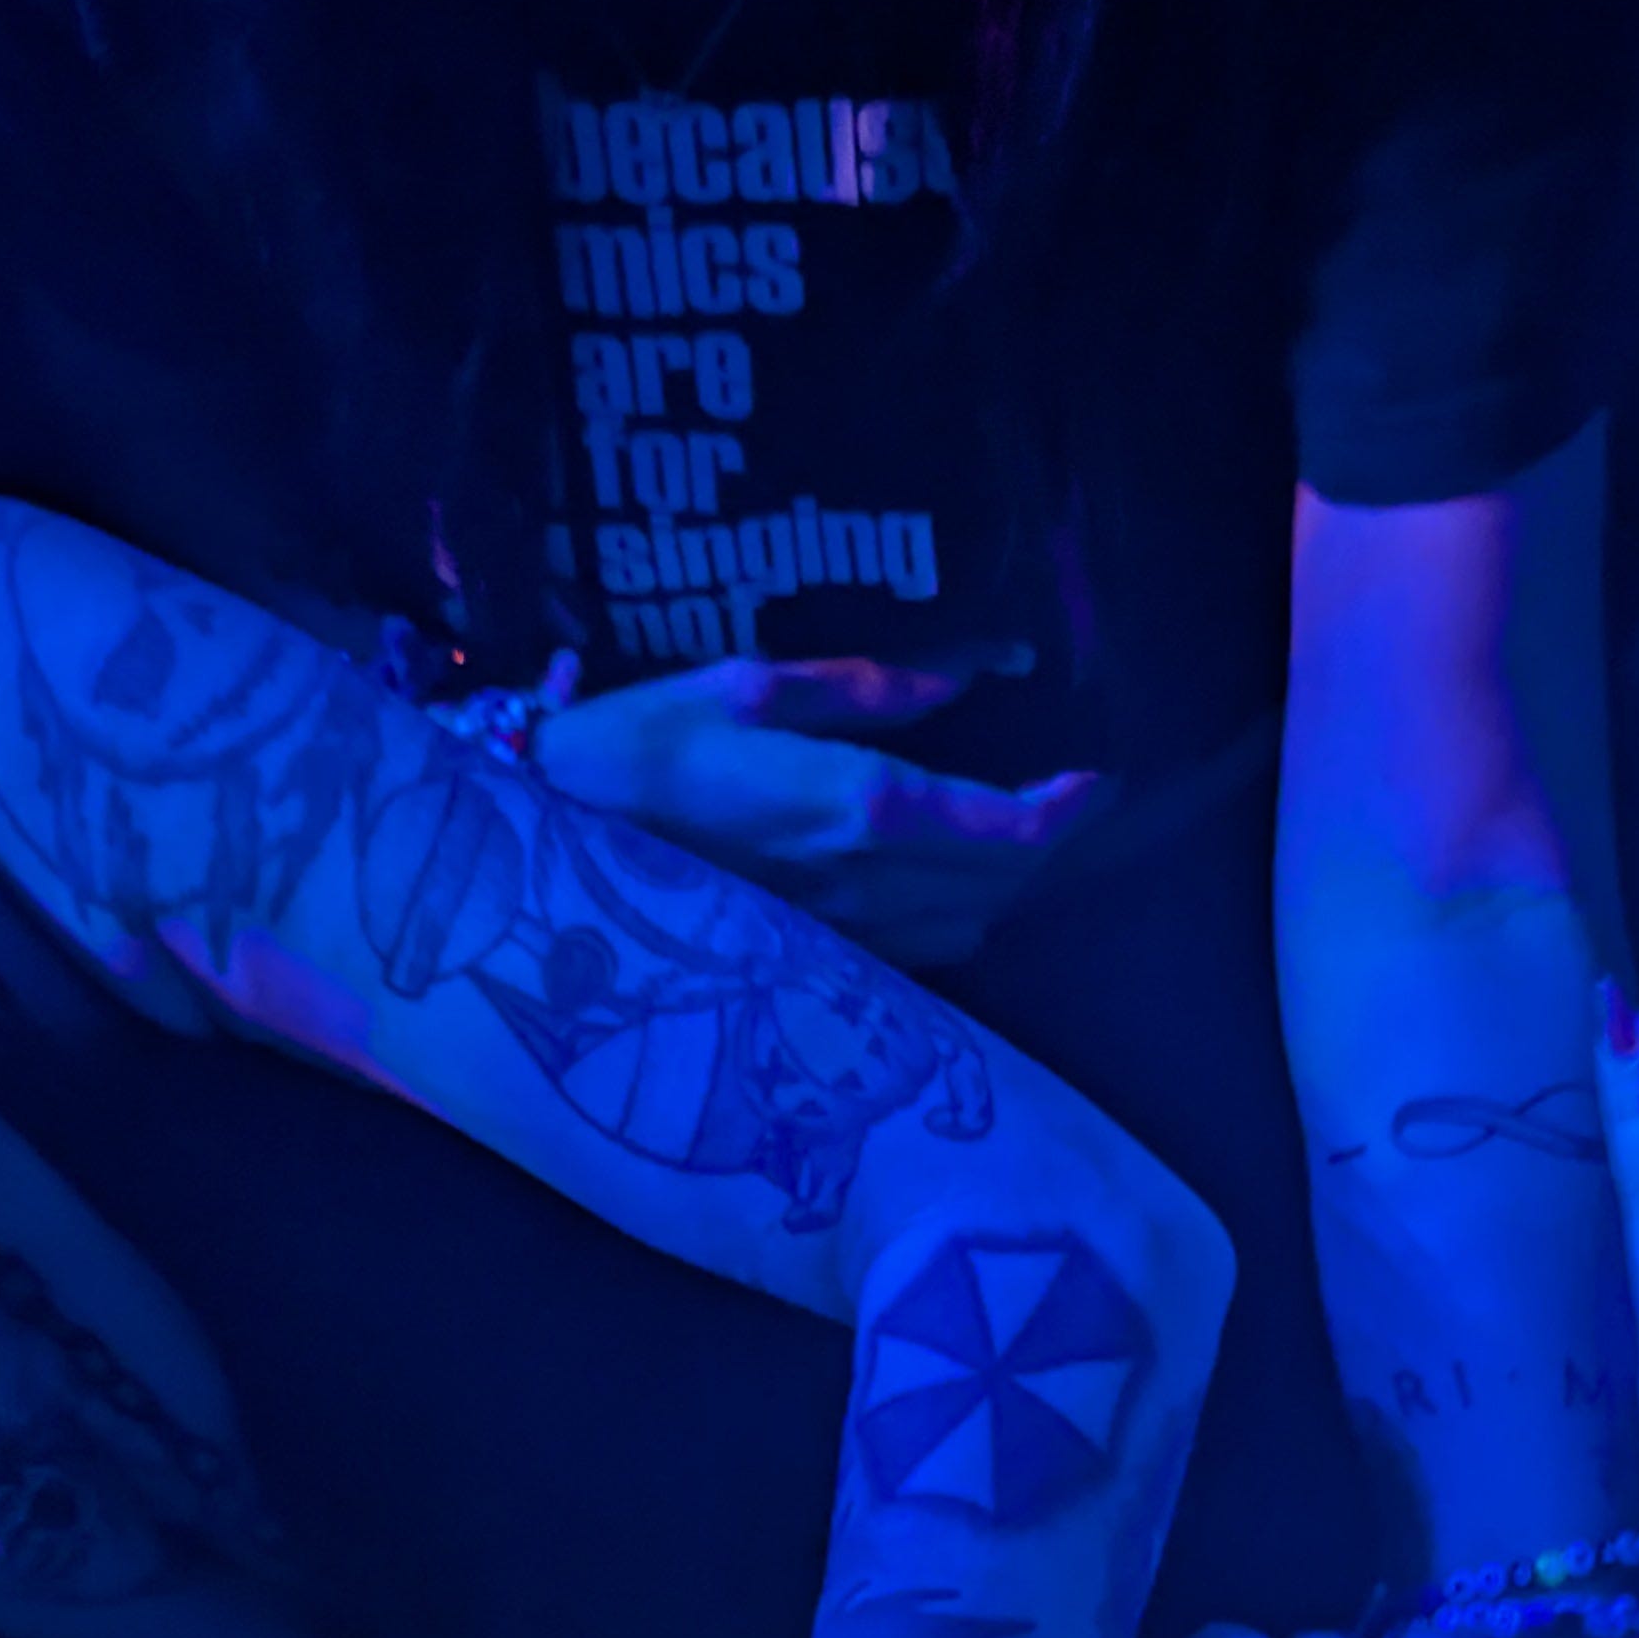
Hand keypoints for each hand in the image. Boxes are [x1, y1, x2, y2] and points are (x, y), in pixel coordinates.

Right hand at [534, 655, 1101, 966]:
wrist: (540, 858)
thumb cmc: (631, 754)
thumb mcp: (740, 687)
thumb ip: (863, 688)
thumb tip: (966, 671)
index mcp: (852, 808)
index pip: (1001, 826)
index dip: (1065, 809)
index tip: (1098, 778)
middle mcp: (862, 887)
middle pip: (1002, 880)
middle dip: (1052, 842)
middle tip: (1073, 797)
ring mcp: (840, 939)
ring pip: (973, 922)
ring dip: (1011, 883)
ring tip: (1020, 834)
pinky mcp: (814, 966)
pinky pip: (924, 953)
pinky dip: (962, 914)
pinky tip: (952, 880)